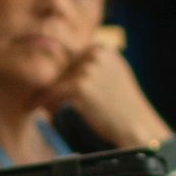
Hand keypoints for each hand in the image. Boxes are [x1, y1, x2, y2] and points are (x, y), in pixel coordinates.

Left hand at [35, 43, 169, 149]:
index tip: (50, 89)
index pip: (71, 58)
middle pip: (61, 68)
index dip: (61, 76)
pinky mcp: (81, 85)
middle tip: (41, 100)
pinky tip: (37, 110)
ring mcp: (89, 69)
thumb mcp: (113, 77)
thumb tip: (63, 71)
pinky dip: (43, 102)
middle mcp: (96, 54)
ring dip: (48, 95)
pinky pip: (52, 93)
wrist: (138, 126)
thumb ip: (93, 68)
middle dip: (54, 86)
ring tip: (42, 108)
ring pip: (55, 80)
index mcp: (103, 49)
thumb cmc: (125, 108)